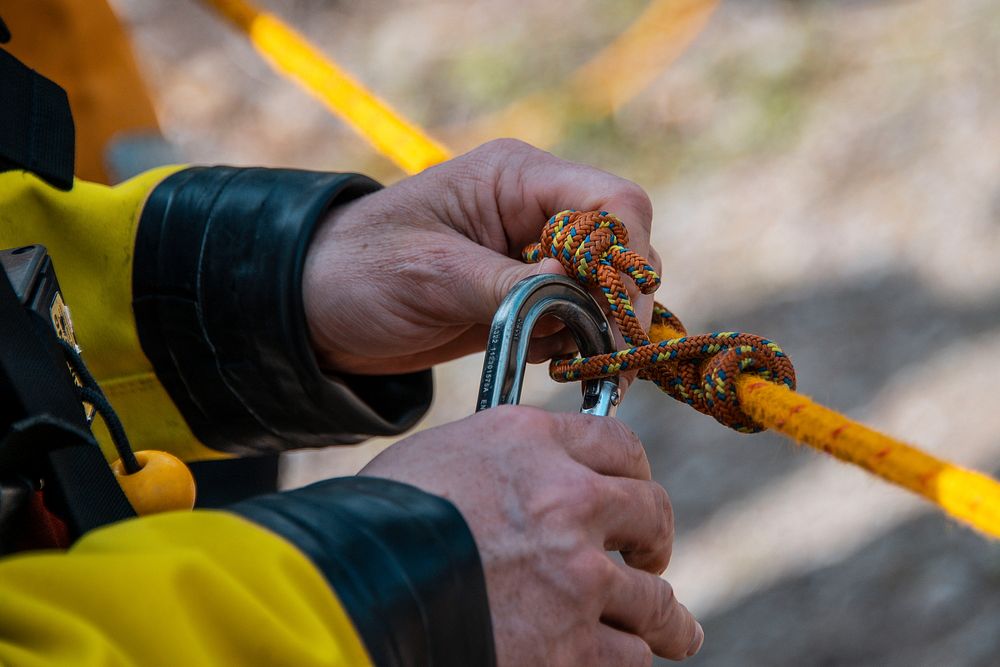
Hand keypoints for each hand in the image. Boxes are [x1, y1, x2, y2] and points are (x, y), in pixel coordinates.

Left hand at [304, 138, 658, 373]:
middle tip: (607, 354)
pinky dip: (571, 342)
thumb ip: (513, 285)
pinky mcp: (520, 293)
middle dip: (619, 301)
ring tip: (562, 361)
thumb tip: (586, 303)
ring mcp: (529, 253)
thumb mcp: (433, 273)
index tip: (624, 319)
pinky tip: (542, 359)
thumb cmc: (359, 271)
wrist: (313, 311)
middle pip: (618, 245)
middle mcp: (533, 210)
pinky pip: (573, 316)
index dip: (631, 257)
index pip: (611, 201)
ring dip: (595, 327)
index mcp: (515, 178)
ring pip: (601, 287)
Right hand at [359, 406, 702, 664]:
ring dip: (664, 618)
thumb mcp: (440, 461)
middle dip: (656, 538)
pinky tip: (617, 659)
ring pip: (654, 600)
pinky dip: (622, 659)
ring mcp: (576, 577)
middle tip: (651, 558)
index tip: (636, 491)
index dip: (635, 471)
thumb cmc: (376, 523)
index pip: (618, 443)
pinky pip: (628, 656)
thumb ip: (500, 466)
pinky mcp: (572, 648)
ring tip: (677, 631)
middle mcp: (567, 500)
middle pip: (651, 513)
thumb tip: (522, 484)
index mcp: (530, 442)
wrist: (348, 592)